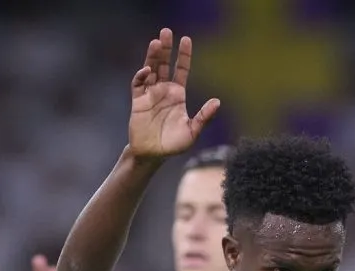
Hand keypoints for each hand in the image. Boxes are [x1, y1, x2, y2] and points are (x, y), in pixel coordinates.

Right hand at [128, 29, 219, 161]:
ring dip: (152, 56)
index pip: (181, 69)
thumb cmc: (173, 145)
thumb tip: (217, 102)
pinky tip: (147, 71)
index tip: (186, 40)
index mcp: (177, 95)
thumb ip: (204, 117)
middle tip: (166, 32)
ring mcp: (149, 94)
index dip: (183, 55)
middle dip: (165, 48)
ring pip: (150, 69)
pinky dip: (141, 76)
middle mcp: (163, 90)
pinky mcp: (137, 101)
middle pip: (164, 64)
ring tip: (156, 42)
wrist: (152, 155)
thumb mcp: (192, 132)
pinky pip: (138, 84)